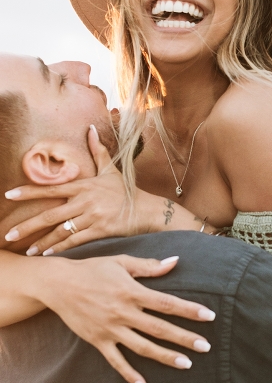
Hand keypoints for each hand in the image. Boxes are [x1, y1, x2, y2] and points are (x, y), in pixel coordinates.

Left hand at [5, 126, 142, 255]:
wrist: (147, 210)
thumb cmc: (127, 191)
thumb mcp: (111, 170)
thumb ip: (98, 151)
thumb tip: (90, 128)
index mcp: (84, 186)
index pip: (51, 188)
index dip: (29, 192)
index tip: (9, 196)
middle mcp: (85, 201)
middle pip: (50, 215)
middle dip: (27, 226)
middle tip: (9, 235)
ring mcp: (93, 216)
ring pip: (61, 231)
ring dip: (42, 242)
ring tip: (27, 250)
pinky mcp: (100, 230)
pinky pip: (75, 241)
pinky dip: (60, 248)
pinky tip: (48, 254)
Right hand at [36, 254, 215, 382]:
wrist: (57, 284)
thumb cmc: (93, 269)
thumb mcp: (122, 263)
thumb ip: (150, 266)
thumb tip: (176, 261)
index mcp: (132, 292)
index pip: (167, 303)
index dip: (189, 310)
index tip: (209, 316)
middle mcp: (123, 312)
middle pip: (159, 328)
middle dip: (184, 338)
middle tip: (206, 347)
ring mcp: (110, 329)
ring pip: (142, 347)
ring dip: (165, 356)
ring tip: (186, 364)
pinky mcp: (97, 341)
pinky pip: (116, 361)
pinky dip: (129, 374)